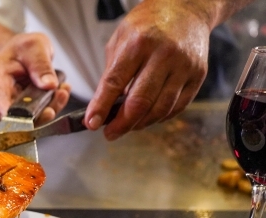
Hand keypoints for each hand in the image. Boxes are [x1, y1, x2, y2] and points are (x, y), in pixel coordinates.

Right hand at [0, 30, 70, 125]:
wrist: (21, 52)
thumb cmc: (22, 48)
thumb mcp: (34, 47)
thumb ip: (40, 65)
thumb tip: (48, 85)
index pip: (0, 106)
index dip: (14, 119)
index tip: (31, 119)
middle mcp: (0, 97)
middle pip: (17, 117)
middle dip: (40, 112)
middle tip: (59, 95)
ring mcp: (12, 106)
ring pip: (31, 119)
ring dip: (51, 107)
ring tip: (63, 90)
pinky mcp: (25, 111)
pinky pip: (40, 115)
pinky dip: (53, 105)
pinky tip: (62, 91)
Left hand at [85, 0, 210, 139]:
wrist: (187, 9)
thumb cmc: (149, 24)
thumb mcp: (120, 39)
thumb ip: (112, 72)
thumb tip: (102, 106)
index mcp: (139, 43)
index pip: (115, 82)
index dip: (101, 106)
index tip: (92, 123)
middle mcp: (164, 55)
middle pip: (140, 102)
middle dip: (121, 124)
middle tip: (109, 133)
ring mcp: (184, 66)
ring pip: (160, 109)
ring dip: (140, 124)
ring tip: (127, 126)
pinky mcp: (198, 75)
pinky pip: (177, 107)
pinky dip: (159, 117)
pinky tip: (147, 117)